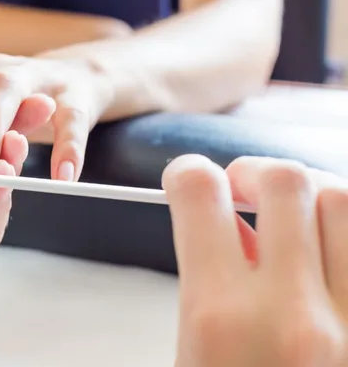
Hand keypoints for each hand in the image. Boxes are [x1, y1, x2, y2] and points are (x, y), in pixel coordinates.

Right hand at [163, 155, 347, 365]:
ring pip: (342, 201)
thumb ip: (206, 282)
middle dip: (254, 172)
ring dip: (309, 196)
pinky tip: (321, 246)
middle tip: (240, 191)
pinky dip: (340, 231)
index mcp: (219, 318)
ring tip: (290, 216)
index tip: (188, 179)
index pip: (203, 195)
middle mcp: (291, 313)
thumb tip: (231, 226)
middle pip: (285, 179)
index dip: (188, 173)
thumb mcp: (191, 351)